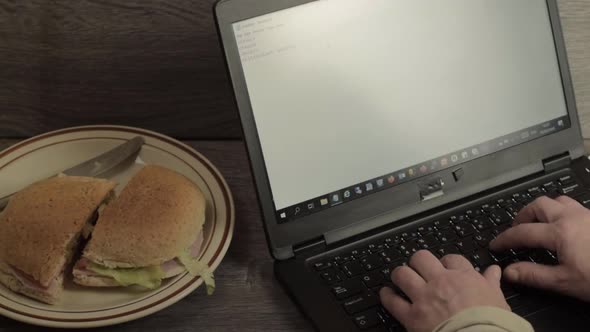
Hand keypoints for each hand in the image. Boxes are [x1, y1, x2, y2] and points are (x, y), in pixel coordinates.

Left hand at [379, 250, 508, 331]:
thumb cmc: (492, 325)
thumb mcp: (499, 301)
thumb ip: (491, 284)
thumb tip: (493, 271)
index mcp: (464, 278)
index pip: (451, 258)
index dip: (447, 262)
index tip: (446, 268)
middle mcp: (441, 283)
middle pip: (422, 258)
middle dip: (419, 262)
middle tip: (419, 268)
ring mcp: (424, 298)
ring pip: (403, 274)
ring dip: (401, 275)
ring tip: (401, 278)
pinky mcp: (412, 316)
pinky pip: (392, 301)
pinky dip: (387, 296)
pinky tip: (386, 294)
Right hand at [490, 195, 589, 300]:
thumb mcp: (566, 282)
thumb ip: (534, 275)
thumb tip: (510, 271)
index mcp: (560, 232)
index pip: (522, 232)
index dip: (505, 238)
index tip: (496, 244)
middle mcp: (572, 217)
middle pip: (538, 205)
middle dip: (523, 215)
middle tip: (516, 228)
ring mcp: (588, 215)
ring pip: (559, 201)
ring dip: (544, 209)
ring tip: (539, 222)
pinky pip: (576, 207)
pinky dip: (563, 212)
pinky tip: (566, 226)